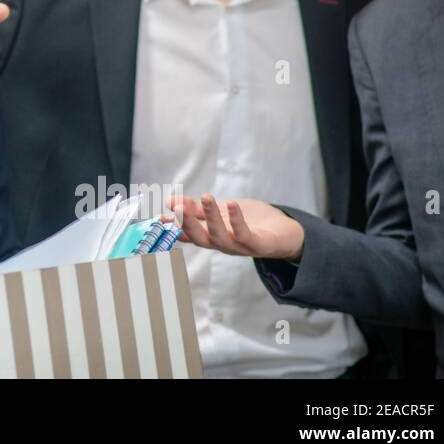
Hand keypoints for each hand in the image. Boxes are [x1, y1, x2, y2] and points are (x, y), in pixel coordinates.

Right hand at [167, 193, 304, 261]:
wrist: (284, 232)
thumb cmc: (248, 222)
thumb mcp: (218, 212)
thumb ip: (195, 209)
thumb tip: (168, 202)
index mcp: (210, 236)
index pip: (187, 234)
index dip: (173, 227)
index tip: (159, 218)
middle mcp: (222, 244)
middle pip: (200, 238)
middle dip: (188, 224)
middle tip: (177, 208)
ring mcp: (239, 247)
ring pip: (220, 237)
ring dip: (211, 218)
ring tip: (206, 196)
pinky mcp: (259, 245)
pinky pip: (246, 235)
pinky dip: (238, 221)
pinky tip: (232, 204)